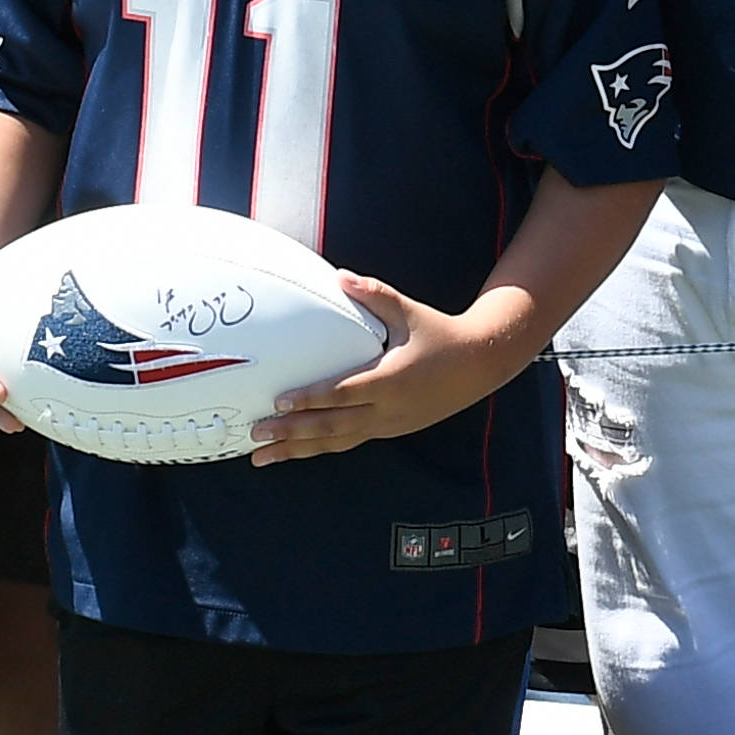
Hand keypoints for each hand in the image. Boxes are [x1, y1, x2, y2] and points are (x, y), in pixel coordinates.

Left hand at [250, 271, 518, 459]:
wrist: (479, 366)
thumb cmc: (440, 333)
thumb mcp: (409, 311)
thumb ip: (374, 295)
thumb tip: (340, 277)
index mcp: (390, 379)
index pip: (343, 393)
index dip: (311, 399)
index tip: (280, 401)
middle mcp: (387, 409)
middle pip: (332, 427)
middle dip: (291, 432)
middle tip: (255, 434)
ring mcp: (388, 425)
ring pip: (336, 443)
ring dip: (297, 451)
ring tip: (261, 458)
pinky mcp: (388, 431)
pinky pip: (347, 442)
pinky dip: (318, 448)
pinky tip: (293, 452)